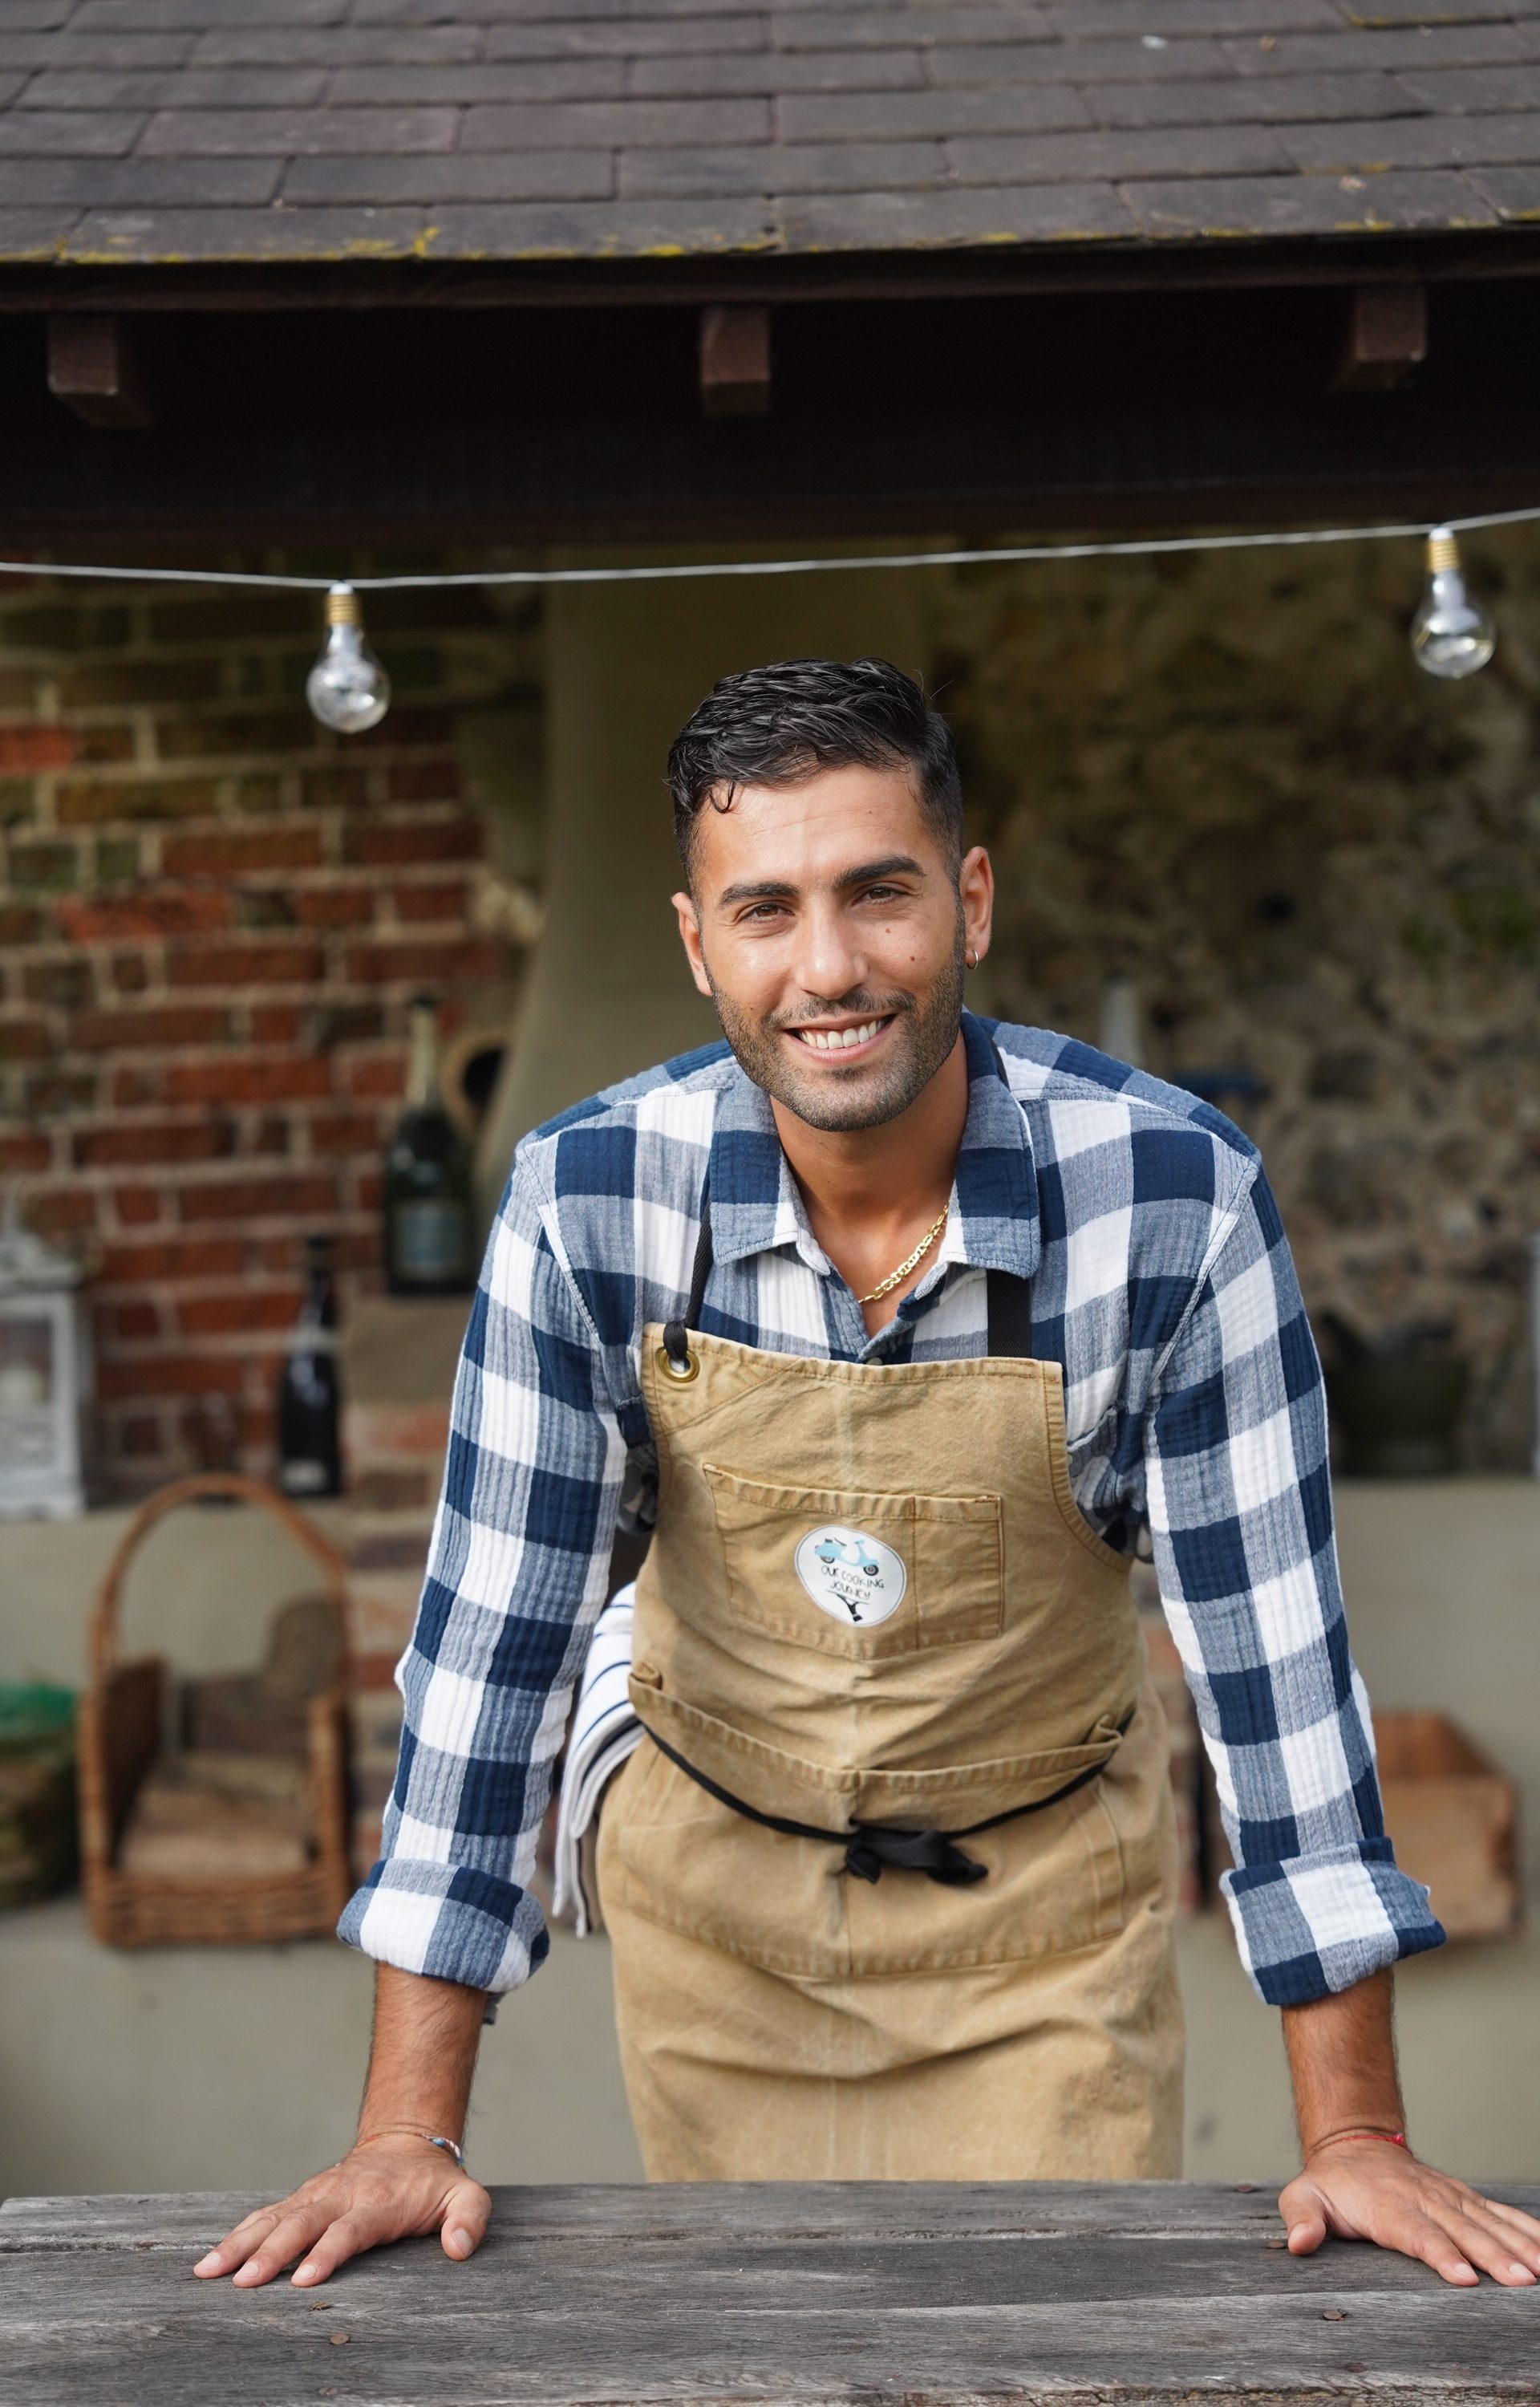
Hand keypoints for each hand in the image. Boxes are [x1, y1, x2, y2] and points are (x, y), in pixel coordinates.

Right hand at [192, 2135, 491, 2288]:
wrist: (407, 2141)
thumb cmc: (434, 2182)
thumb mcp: (465, 2196)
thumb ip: (468, 2220)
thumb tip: (459, 2249)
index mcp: (376, 2202)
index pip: (349, 2230)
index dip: (327, 2253)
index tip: (304, 2278)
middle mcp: (340, 2196)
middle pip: (301, 2224)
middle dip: (271, 2253)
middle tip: (242, 2282)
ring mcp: (317, 2195)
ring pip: (274, 2218)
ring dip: (241, 2243)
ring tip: (207, 2270)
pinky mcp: (302, 2199)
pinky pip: (266, 2215)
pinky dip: (238, 2233)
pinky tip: (211, 2257)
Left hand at [1281, 2138, 1539, 2287]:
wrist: (1355, 2146)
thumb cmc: (1331, 2184)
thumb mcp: (1304, 2196)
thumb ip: (1301, 2219)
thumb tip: (1300, 2244)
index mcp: (1386, 2204)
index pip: (1416, 2232)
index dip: (1440, 2253)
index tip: (1464, 2276)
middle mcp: (1423, 2198)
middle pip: (1460, 2230)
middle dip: (1491, 2256)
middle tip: (1520, 2281)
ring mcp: (1447, 2196)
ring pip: (1486, 2222)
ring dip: (1515, 2245)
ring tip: (1539, 2271)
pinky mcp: (1463, 2198)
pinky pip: (1498, 2212)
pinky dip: (1524, 2227)